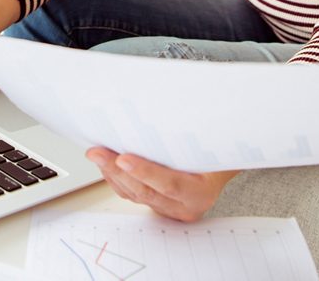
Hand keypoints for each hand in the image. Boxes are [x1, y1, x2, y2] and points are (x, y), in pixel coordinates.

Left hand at [85, 147, 238, 222]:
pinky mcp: (158, 207)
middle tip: (98, 153)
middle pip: (146, 192)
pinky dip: (116, 179)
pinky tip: (105, 164)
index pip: (171, 185)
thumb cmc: (217, 154)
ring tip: (96, 154)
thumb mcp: (210, 144)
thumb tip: (163, 109)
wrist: (222, 167)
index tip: (123, 158)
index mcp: (201, 192)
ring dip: (112, 174)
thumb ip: (189, 137)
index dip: (146, 173)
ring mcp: (170, 210)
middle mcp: (185, 206)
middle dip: (117, 171)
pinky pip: (132, 195)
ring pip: (135, 195)